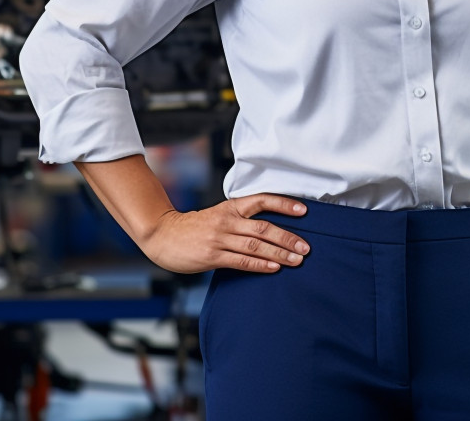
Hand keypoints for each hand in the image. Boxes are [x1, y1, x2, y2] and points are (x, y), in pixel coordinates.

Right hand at [140, 193, 310, 274]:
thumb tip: (271, 228)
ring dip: (279, 254)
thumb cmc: (195, 227)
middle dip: (288, 238)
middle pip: (264, 227)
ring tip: (297, 260)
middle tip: (306, 247)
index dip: (284, 204)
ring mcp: (220, 238)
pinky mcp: (212, 256)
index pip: (262, 200)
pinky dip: (259, 265)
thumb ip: (241, 219)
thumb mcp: (219, 214)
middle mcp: (228, 220)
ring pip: (256, 245)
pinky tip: (274, 269)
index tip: (303, 211)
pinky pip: (241, 261)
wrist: (163, 235)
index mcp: (231, 206)